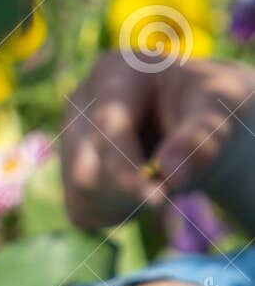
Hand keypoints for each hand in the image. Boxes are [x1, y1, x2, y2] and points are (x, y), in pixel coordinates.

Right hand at [61, 53, 254, 231]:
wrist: (197, 117)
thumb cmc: (209, 107)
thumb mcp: (218, 111)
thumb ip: (201, 137)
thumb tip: (170, 171)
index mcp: (114, 73)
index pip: (107, 127)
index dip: (126, 169)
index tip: (158, 200)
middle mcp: (80, 102)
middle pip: (85, 168)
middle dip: (130, 192)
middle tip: (169, 195)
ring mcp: (69, 136)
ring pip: (81, 193)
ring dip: (127, 203)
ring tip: (159, 182)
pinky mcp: (68, 169)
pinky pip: (81, 209)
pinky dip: (116, 212)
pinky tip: (138, 190)